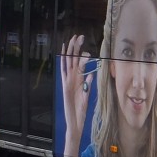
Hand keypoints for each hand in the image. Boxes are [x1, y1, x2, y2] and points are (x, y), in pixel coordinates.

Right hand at [60, 34, 93, 156]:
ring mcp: (68, 82)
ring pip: (69, 63)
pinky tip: (65, 55)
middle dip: (75, 47)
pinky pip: (64, 72)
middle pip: (73, 59)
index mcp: (77, 80)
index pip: (77, 62)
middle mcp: (71, 79)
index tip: (82, 41)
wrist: (75, 121)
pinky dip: (64, 64)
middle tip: (78, 36)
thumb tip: (92, 75)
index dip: (78, 51)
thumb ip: (88, 85)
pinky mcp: (66, 86)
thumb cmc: (80, 109)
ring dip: (71, 52)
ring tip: (73, 40)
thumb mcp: (86, 95)